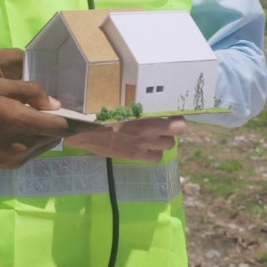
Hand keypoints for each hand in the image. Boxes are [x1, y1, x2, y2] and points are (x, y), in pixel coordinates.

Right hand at [0, 79, 68, 169]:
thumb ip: (29, 92)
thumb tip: (54, 104)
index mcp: (21, 123)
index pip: (61, 126)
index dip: (69, 117)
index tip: (68, 107)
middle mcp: (23, 146)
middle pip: (55, 137)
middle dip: (56, 123)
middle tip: (46, 108)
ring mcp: (15, 159)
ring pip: (44, 145)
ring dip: (43, 133)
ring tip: (30, 116)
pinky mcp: (7, 166)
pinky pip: (31, 153)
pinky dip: (31, 141)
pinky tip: (17, 128)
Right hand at [64, 116, 185, 162]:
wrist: (89, 133)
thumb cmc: (104, 117)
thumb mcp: (125, 109)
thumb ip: (142, 112)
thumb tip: (155, 110)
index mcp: (146, 120)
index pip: (178, 125)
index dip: (177, 121)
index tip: (173, 118)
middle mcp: (148, 135)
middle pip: (174, 136)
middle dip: (169, 131)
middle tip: (161, 127)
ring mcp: (143, 147)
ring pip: (167, 147)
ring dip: (162, 142)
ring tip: (153, 137)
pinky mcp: (137, 156)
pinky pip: (156, 158)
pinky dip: (154, 153)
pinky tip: (146, 148)